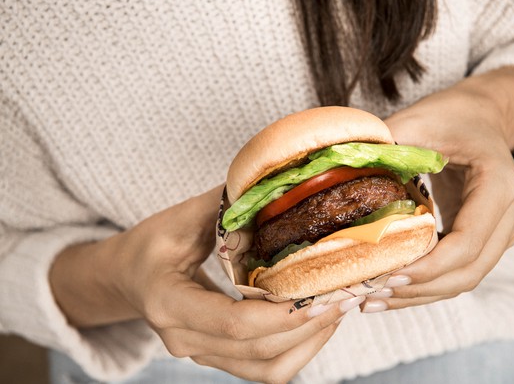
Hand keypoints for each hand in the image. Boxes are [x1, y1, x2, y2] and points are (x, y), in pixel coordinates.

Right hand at [51, 185, 360, 382]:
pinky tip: (317, 322)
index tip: (321, 294)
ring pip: (266, 368)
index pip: (233, 323)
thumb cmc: (150, 246)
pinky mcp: (216, 357)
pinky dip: (297, 351)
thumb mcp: (179, 218)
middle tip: (345, 295)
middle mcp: (184, 339)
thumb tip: (271, 188)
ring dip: (309, 342)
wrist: (128, 277)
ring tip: (339, 308)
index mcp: (169, 303)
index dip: (282, 314)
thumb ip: (223, 206)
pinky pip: (264, 369)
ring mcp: (201, 354)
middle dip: (308, 326)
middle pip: (257, 349)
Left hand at [361, 66, 513, 312]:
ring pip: (466, 279)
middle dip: (418, 290)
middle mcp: (510, 212)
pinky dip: (428, 285)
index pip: (466, 242)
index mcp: (498, 183)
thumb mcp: (418, 121)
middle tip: (369, 296)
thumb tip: (338, 171)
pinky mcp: (488, 238)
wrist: (480, 116)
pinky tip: (390, 289)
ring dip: (420, 295)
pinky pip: (461, 271)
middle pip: (468, 271)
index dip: (427, 268)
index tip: (385, 276)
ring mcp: (504, 229)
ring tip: (372, 300)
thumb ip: (385, 145)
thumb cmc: (450, 116)